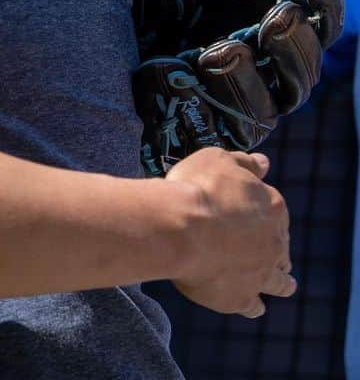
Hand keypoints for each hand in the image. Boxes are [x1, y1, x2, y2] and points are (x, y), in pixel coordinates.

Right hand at [166, 148, 294, 317]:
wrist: (180, 228)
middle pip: (280, 245)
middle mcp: (274, 242)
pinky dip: (253, 304)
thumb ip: (244, 163)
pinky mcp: (242, 297)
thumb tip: (265, 163)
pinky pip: (253, 305)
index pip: (272, 208)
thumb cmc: (197, 188)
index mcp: (272, 207)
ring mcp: (261, 273)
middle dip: (273, 246)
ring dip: (281, 281)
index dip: (258, 209)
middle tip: (260, 247)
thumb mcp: (217, 159)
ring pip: (280, 281)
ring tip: (284, 284)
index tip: (243, 209)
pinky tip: (252, 305)